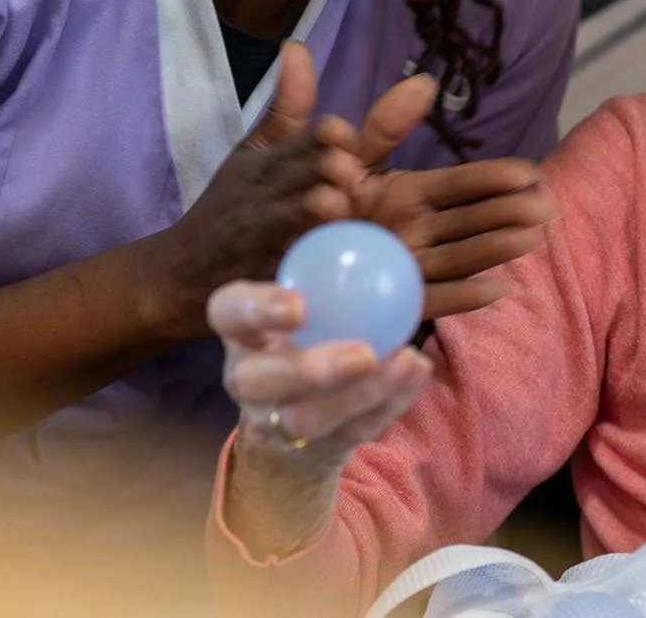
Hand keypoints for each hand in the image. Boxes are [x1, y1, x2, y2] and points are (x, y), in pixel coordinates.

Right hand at [136, 43, 431, 342]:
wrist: (172, 278)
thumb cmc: (224, 212)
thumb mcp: (250, 155)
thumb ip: (286, 109)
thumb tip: (298, 48)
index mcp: (264, 161)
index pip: (302, 138)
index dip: (328, 137)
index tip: (345, 136)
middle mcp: (257, 193)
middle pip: (297, 171)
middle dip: (327, 169)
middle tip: (354, 174)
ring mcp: (252, 237)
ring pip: (284, 216)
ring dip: (310, 208)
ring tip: (333, 206)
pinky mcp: (248, 280)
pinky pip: (276, 269)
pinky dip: (296, 262)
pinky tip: (317, 260)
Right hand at [210, 281, 432, 471]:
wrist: (294, 415)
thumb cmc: (307, 328)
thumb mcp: (306, 293)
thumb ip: (325, 260)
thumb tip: (356, 195)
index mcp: (240, 330)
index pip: (227, 313)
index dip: (255, 310)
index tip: (299, 305)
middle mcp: (246, 378)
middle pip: (257, 381)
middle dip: (308, 369)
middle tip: (363, 353)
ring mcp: (273, 420)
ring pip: (304, 419)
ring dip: (358, 394)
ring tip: (403, 362)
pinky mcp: (312, 449)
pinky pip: (351, 431)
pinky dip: (389, 401)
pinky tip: (418, 370)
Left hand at [311, 97, 555, 320]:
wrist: (268, 249)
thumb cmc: (308, 200)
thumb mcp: (346, 156)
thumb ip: (381, 126)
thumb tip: (423, 82)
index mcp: (408, 195)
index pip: (461, 185)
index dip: (495, 178)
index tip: (531, 173)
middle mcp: (415, 231)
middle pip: (470, 222)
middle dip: (508, 214)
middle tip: (547, 207)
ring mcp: (406, 266)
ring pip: (460, 258)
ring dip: (496, 250)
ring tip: (531, 239)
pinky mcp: (391, 299)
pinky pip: (432, 298)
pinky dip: (464, 295)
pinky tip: (497, 288)